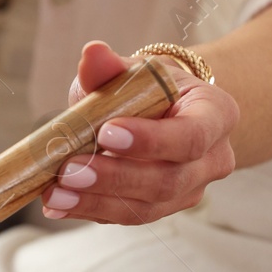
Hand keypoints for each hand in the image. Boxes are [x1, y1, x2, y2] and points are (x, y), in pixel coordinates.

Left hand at [40, 41, 238, 224]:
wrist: (163, 110)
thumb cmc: (151, 88)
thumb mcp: (135, 71)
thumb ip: (112, 66)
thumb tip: (91, 54)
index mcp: (216, 115)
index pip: (192, 135)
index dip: (150, 140)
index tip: (106, 132)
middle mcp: (213, 160)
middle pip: (167, 180)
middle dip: (114, 178)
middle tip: (69, 169)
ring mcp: (190, 190)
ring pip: (147, 208)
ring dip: (96, 201)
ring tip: (56, 193)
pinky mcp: (162, 209)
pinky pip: (127, 217)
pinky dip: (90, 210)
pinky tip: (59, 203)